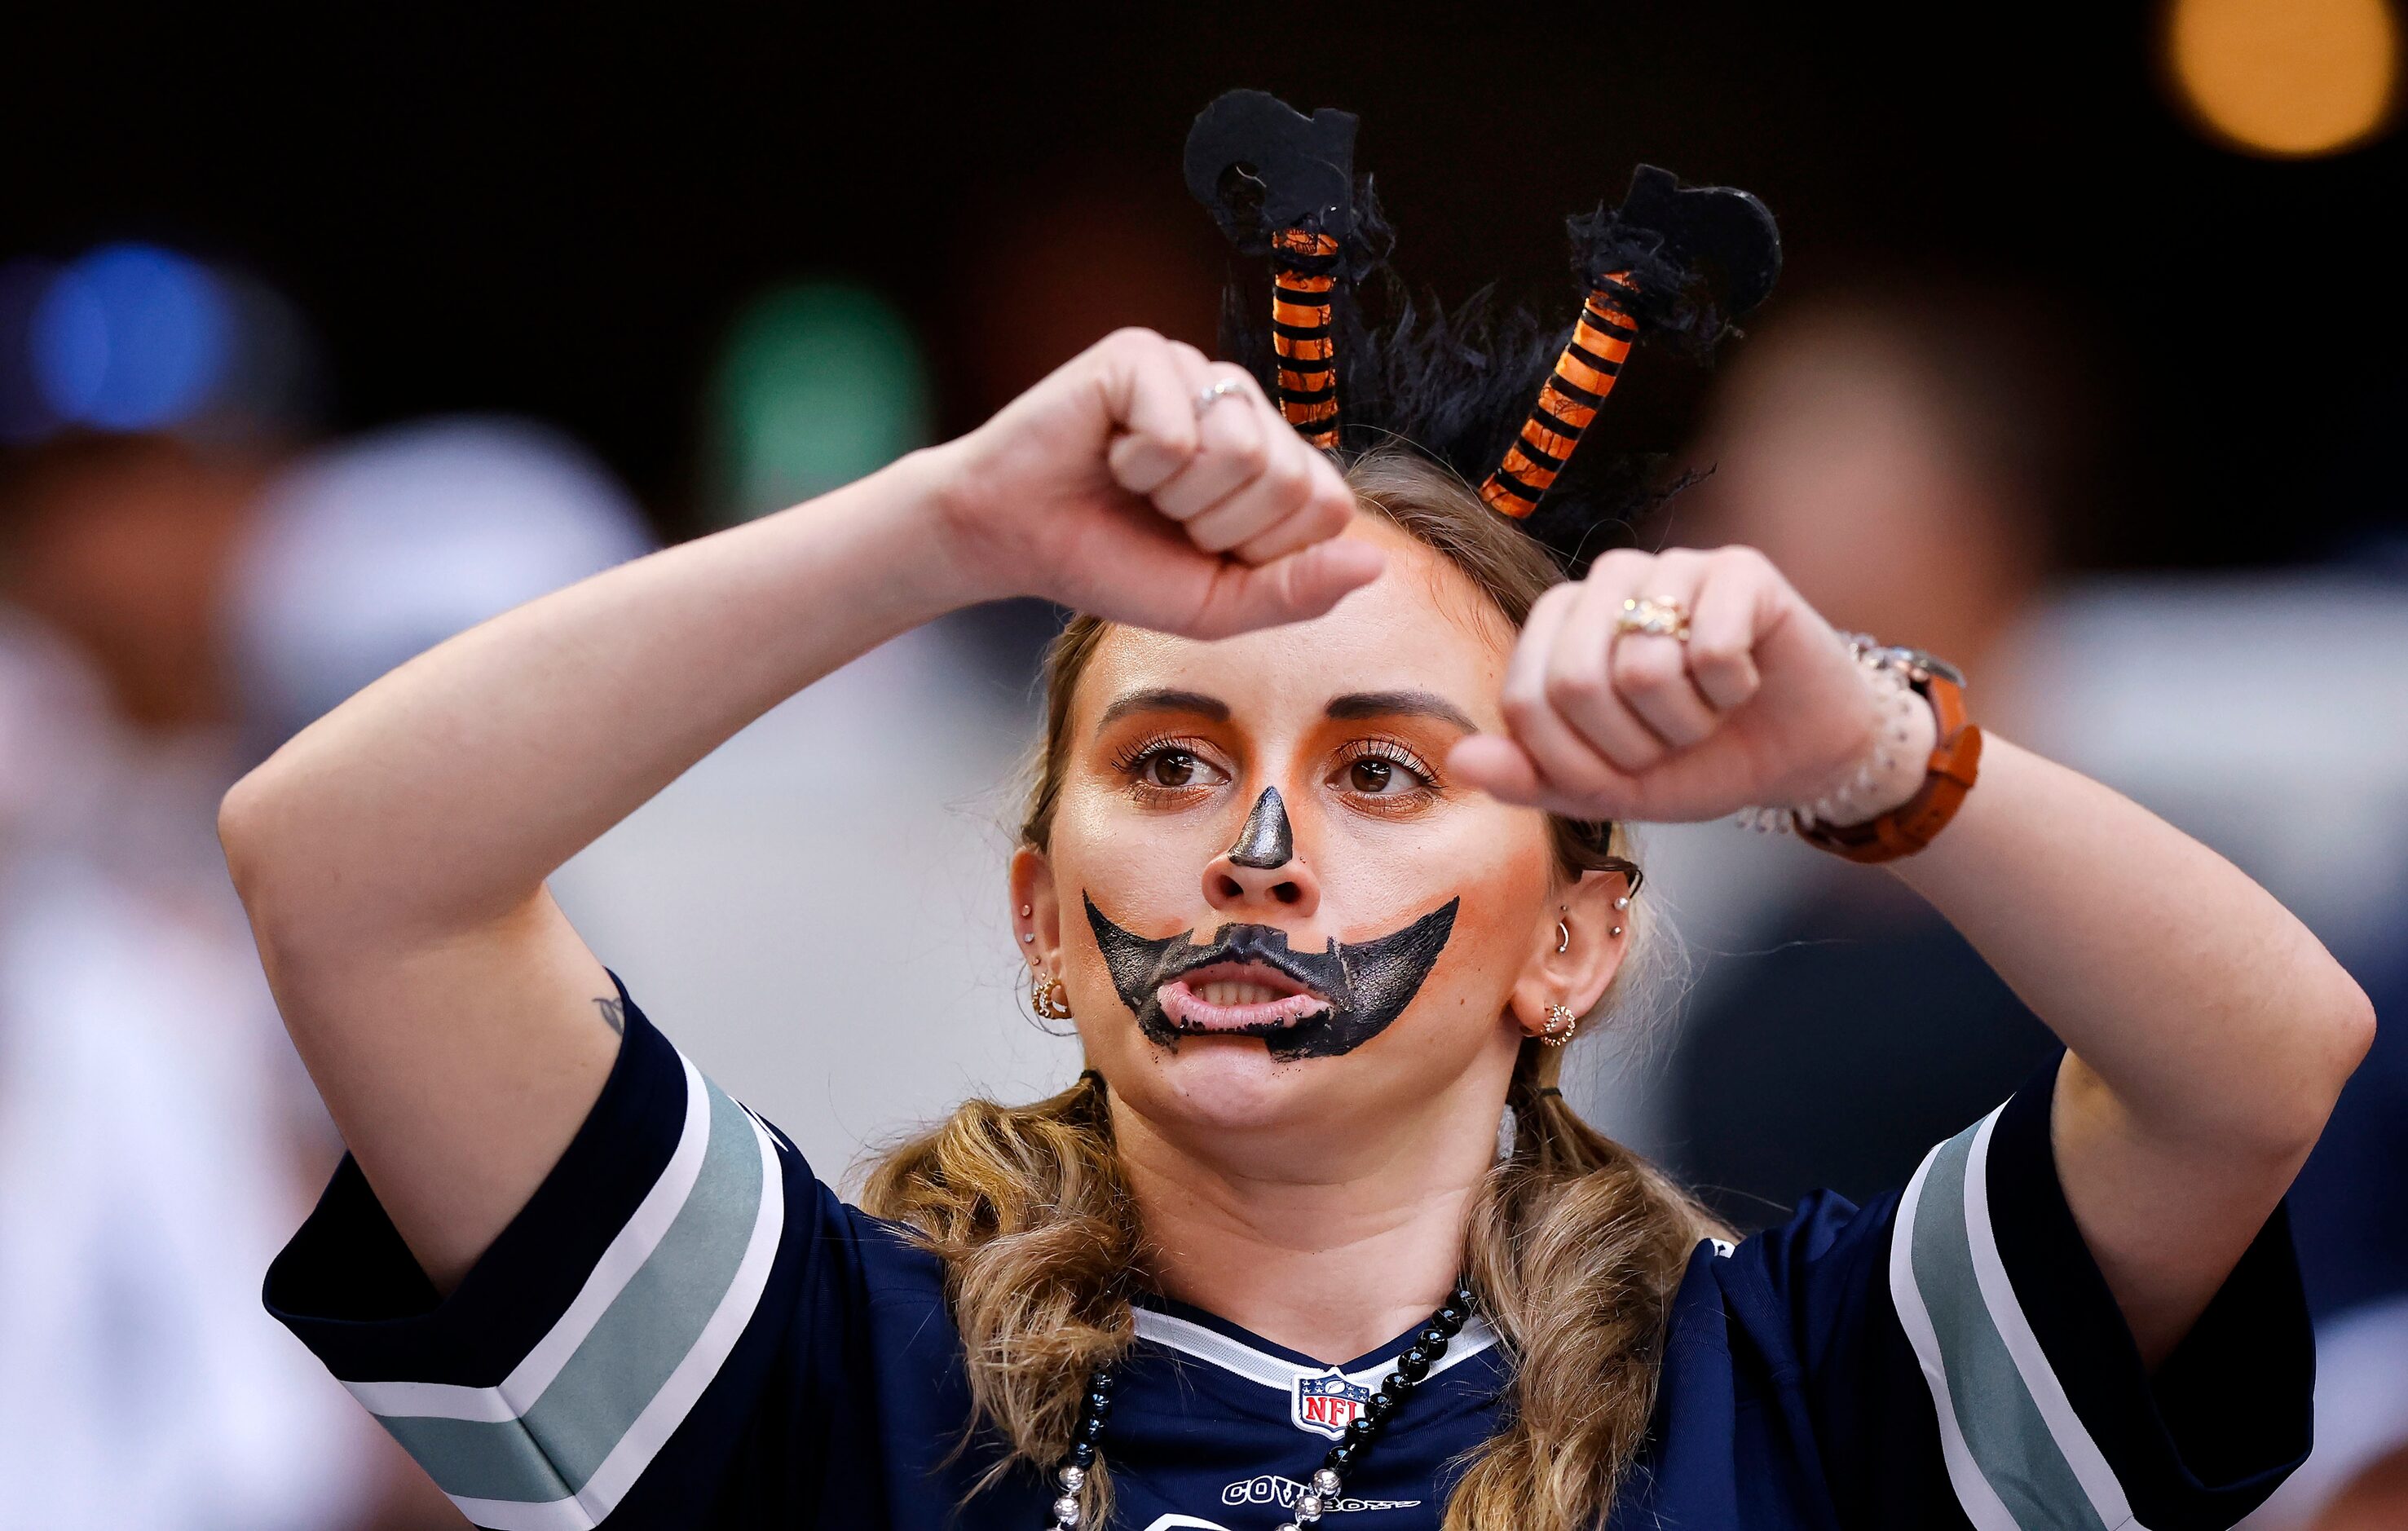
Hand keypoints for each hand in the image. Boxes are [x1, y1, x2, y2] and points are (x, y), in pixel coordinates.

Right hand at [922, 328, 1383, 638]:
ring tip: (1135, 483)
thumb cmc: (1112, 563)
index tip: (1201, 548)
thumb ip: (1298, 591)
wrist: (1012, 540)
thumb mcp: (1216, 606)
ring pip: (1242, 450)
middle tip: (1160, 515)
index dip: (1262, 552)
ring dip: (1176, 495)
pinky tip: (1106, 451)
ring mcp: (1195, 371)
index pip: (1328, 507)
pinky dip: (1136, 463)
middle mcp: (1243, 406)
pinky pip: (1179, 428)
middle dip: (1216, 527)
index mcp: (1272, 460)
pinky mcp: (1144, 354)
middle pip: (1288, 480)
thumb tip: (1378, 561)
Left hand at [1450, 546, 1887, 822]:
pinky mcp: (1738, 568)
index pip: (1526, 701)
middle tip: (1672, 739)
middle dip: (1631, 744)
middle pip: (1575, 682)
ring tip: (1709, 708)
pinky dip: (1733, 690)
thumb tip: (1461, 759)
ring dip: (1687, 720)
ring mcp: (1672, 566)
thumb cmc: (1695, 760)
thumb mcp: (1605, 787)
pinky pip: (1711, 648)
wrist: (1797, 754)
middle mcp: (1605, 581)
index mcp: (1557, 625)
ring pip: (1643, 667)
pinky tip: (1747, 680)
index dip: (1576, 762)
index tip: (1622, 770)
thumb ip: (1529, 776)